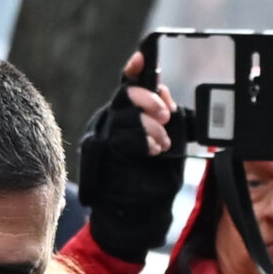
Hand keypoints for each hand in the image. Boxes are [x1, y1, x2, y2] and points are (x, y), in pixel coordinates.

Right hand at [76, 52, 184, 263]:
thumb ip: (167, 120)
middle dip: (147, 99)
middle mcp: (112, 124)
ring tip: (162, 144)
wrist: (138, 215)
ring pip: (124, 115)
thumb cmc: (153, 182)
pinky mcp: (103, 155)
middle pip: (123, 95)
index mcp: (127, 118)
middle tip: (165, 114)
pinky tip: (154, 151)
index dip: (135, 71)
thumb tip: (165, 92)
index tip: (143, 58)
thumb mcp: (169, 146)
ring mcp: (104, 138)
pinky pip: (121, 137)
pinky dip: (142, 140)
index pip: (127, 87)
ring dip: (149, 125)